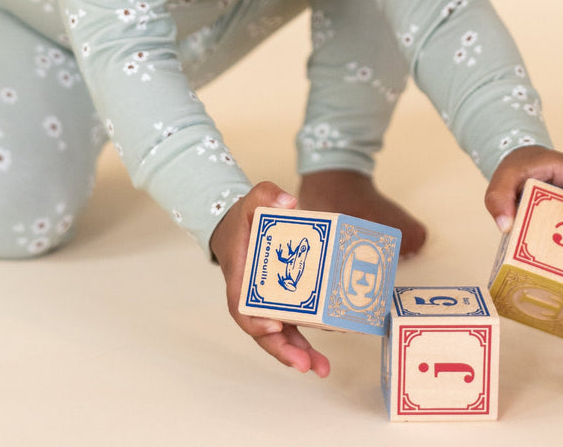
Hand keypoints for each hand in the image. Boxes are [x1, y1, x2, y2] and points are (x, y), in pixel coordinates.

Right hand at [209, 181, 330, 376]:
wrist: (240, 227)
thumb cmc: (244, 218)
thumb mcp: (250, 200)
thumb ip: (265, 194)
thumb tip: (288, 202)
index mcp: (239, 281)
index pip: (242, 309)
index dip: (256, 321)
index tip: (275, 325)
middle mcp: (252, 300)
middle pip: (264, 332)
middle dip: (284, 350)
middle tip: (305, 364)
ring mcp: (267, 305)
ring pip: (280, 337)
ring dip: (299, 354)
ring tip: (321, 369)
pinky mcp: (282, 304)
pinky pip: (293, 328)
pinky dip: (305, 342)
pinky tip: (323, 357)